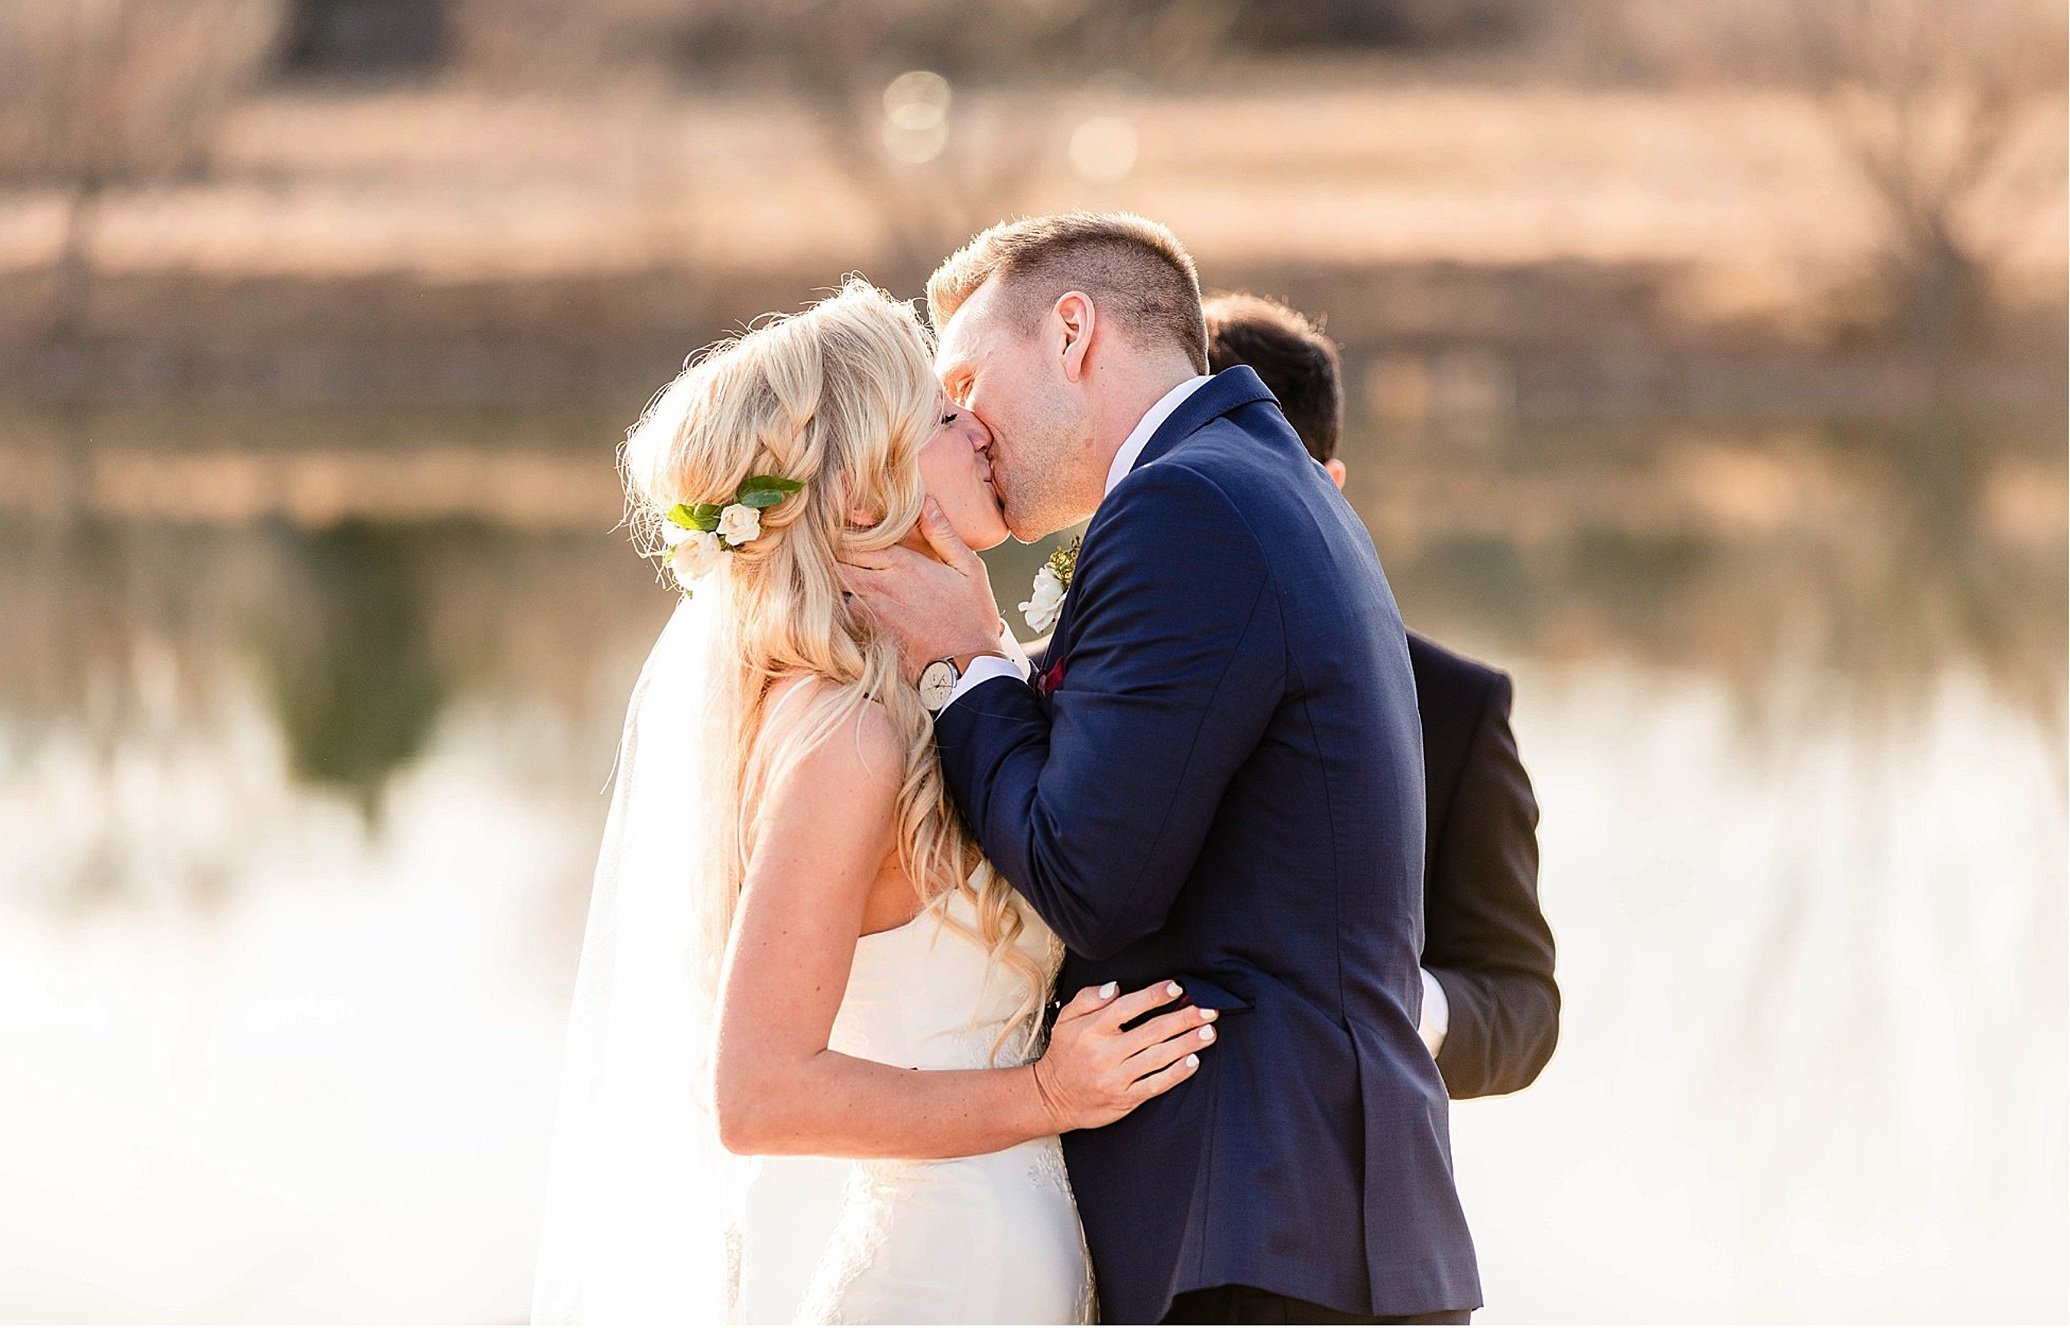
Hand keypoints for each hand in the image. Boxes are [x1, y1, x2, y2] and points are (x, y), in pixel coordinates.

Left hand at [842, 500, 1002, 680]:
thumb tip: (926, 502)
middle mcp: (881, 584)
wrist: (967, 669)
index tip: (839, 521)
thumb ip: (944, 535)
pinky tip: (838, 600)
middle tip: (825, 545)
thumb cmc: (972, 618)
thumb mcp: (969, 570)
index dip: (843, 527)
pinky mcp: (868, 633)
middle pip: (837, 559)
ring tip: (825, 570)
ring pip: (834, 585)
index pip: (857, 536)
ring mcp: (871, 611)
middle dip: (828, 550)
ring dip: (829, 577)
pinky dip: (835, 603)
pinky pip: (840, 612)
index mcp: (903, 564)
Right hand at [1029, 980, 1216, 1131]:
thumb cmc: (1065, 1053)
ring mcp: (1116, 1077)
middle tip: (1209, 1009)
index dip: (1154, 996)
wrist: (1052, 1098)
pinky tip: (1194, 1062)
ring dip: (1187, 1043)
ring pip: (1158, 1057)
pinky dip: (1176, 1073)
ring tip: (1209, 1032)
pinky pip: (1155, 1085)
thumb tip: (1117, 987)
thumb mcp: (1067, 1018)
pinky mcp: (1125, 1098)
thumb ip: (1090, 998)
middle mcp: (1105, 1053)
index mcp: (1091, 1030)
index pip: (1127, 1007)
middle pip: (1151, 1032)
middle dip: (1184, 1019)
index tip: (1177, 988)